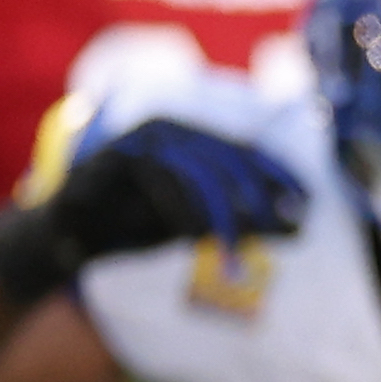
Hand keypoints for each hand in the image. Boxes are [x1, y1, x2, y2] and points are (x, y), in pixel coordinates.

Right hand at [0, 118, 307, 303]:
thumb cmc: (137, 224)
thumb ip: (243, 221)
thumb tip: (300, 227)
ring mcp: (141, 138)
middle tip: (284, 231)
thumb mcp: (199, 225)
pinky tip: (199, 241)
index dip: (278, 175)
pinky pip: (162, 181)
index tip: (307, 205)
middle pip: (228, 160)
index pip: (245, 150)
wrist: (73, 234)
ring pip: (198, 171)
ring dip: (223, 214)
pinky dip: (183, 213)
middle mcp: (170, 128)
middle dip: (259, 199)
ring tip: (236, 253)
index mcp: (191, 138)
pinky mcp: (117, 155)